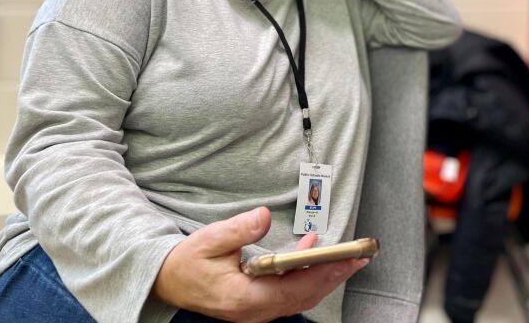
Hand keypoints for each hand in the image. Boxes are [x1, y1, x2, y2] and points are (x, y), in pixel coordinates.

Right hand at [152, 207, 367, 321]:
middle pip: (305, 296)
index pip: (294, 289)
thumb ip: (238, 230)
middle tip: (362, 256)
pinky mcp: (259, 304)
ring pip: (302, 297)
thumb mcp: (209, 241)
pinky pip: (292, 294)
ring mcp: (258, 311)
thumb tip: (262, 216)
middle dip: (335, 275)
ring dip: (327, 277)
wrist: (167, 282)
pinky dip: (310, 276)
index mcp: (245, 298)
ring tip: (350, 257)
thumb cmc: (188, 262)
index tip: (345, 258)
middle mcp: (255, 311)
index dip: (323, 273)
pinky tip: (314, 253)